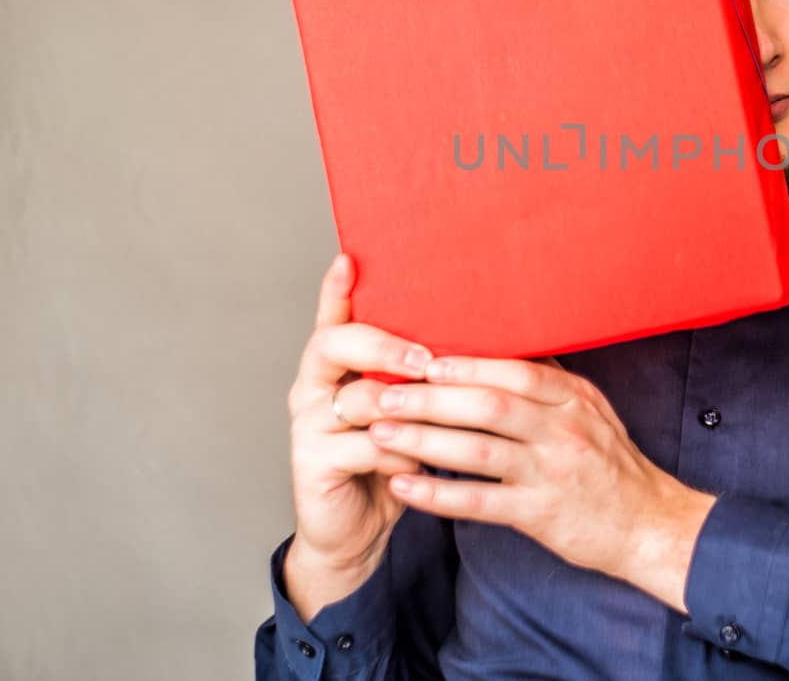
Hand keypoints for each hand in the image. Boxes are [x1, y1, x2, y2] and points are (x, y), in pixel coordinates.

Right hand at [283, 253, 435, 596]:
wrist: (355, 530)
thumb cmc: (389, 460)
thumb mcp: (407, 411)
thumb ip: (420, 375)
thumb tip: (481, 336)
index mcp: (335, 364)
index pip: (332, 317)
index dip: (336, 290)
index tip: (349, 260)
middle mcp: (312, 386)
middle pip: (333, 344)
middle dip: (383, 346)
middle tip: (424, 358)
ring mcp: (307, 425)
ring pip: (357, 399)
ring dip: (405, 405)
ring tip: (439, 412)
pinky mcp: (312, 464)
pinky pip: (363, 448)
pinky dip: (398, 454)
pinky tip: (418, 463)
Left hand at [367, 354, 713, 587]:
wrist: (648, 525)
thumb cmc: (611, 464)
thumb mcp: (591, 411)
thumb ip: (549, 383)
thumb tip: (505, 344)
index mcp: (574, 399)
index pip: (516, 371)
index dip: (467, 365)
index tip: (422, 359)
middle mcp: (564, 431)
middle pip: (489, 406)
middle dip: (431, 398)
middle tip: (384, 393)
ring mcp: (551, 474)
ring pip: (478, 451)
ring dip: (423, 441)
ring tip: (379, 434)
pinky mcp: (540, 515)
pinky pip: (480, 503)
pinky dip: (437, 495)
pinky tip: (403, 487)